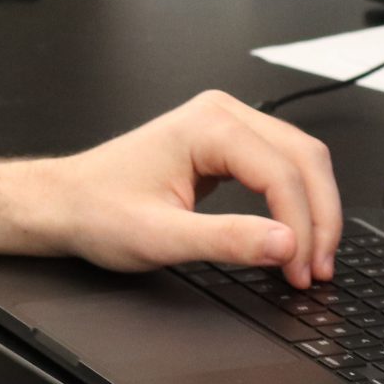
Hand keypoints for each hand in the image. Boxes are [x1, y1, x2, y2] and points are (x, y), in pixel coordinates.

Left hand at [15, 92, 342, 287]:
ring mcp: (224, 126)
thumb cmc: (97, 211)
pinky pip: (279, 167)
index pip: (282, 172)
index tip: (303, 269)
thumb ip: (227, 240)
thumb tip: (286, 245)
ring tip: (311, 260)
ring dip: (313, 210)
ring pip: (299, 160)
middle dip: (319, 217)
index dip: (302, 226)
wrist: (64, 203)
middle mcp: (220, 114)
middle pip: (303, 159)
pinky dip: (294, 202)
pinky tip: (293, 237)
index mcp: (207, 125)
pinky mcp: (225, 146)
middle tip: (318, 269)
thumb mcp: (161, 237)